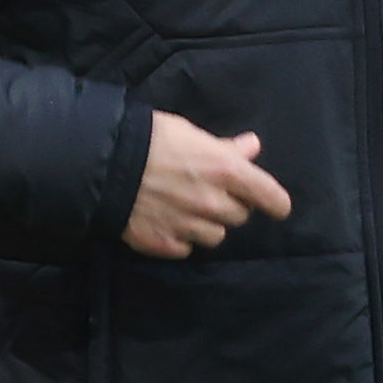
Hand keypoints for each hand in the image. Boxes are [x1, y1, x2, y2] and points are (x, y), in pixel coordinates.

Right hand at [124, 109, 293, 255]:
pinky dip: (181, 238)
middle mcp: (213, 202)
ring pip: (216, 236)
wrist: (103, 165)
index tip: (278, 207)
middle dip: (231, 206)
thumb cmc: (149, 139)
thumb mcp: (190, 133)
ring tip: (185, 208)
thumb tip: (252, 147)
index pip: (269, 195)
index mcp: (225, 170)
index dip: (277, 203)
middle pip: (240, 216)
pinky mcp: (166, 244)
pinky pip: (187, 248)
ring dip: (207, 225)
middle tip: (210, 193)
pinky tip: (166, 221)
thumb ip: (225, 148)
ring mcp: (189, 226)